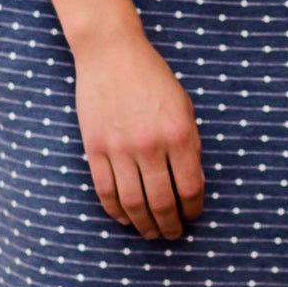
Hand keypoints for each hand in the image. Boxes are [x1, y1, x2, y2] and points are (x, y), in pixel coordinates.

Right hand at [74, 31, 204, 240]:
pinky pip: (105, 190)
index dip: (192, 209)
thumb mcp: (184, 106)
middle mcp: (150, 145)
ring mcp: (120, 148)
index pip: (190, 188)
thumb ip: (189, 144)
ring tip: (151, 232)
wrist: (111, 53)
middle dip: (169, 225)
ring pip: (132, 203)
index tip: (192, 216)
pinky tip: (125, 218)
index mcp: (179, 134)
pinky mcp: (95, 147)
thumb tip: (190, 184)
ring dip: (143, 225)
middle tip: (173, 234)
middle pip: (161, 202)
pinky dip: (116, 211)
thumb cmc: (153, 78)